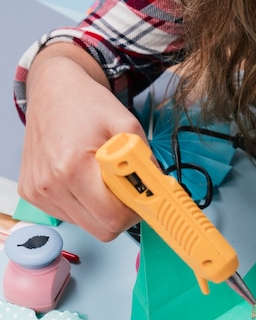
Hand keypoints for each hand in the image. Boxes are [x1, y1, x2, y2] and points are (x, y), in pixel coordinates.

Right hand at [18, 45, 144, 240]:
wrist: (52, 89)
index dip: (133, 213)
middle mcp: (50, 184)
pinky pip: (70, 217)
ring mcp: (39, 192)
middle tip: (124, 191)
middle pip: (101, 229)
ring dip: (100, 210)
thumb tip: (159, 190)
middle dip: (119, 215)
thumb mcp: (127, 125)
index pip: (112, 219)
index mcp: (72, 167)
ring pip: (87, 225)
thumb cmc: (86, 104)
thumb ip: (145, 162)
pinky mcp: (32, 194)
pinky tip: (82, 181)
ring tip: (100, 179)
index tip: (140, 199)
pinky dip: (83, 205)